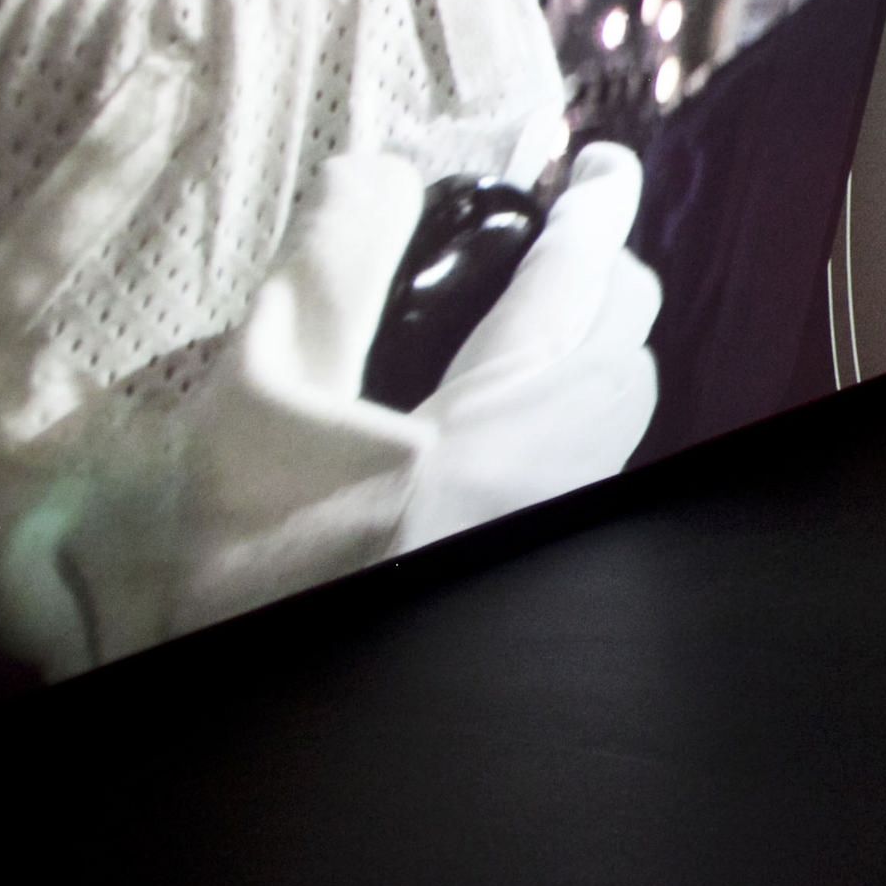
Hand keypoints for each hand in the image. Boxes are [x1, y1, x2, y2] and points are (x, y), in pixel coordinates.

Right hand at [168, 146, 658, 641]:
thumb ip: (330, 272)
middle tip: (546, 233)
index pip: (580, 273)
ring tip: (528, 309)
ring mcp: (567, 517)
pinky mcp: (550, 555)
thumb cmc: (257, 563)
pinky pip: (595, 449)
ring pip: (622, 395)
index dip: (594, 203)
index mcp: (512, 420)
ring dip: (591, 337)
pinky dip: (574, 399)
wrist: (285, 724)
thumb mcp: (264, 402)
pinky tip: (509, 405)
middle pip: (628, 331)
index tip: (598, 161)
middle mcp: (568, 468)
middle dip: (598, 268)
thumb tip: (377, 170)